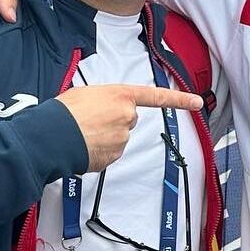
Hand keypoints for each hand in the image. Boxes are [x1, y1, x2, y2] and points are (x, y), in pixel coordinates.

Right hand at [56, 84, 201, 171]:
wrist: (53, 135)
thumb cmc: (64, 112)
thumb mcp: (87, 93)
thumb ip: (105, 100)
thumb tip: (105, 112)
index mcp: (121, 96)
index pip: (157, 97)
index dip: (179, 99)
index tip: (196, 102)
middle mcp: (127, 116)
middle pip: (127, 120)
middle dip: (113, 120)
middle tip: (89, 120)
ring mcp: (122, 139)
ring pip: (117, 138)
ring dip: (103, 137)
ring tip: (82, 132)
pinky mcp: (113, 157)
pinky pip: (108, 153)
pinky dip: (98, 151)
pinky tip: (83, 146)